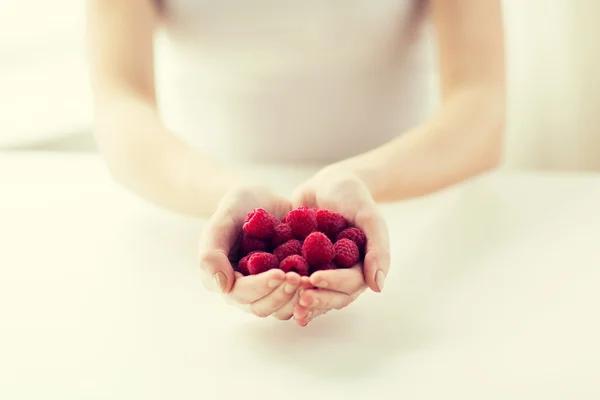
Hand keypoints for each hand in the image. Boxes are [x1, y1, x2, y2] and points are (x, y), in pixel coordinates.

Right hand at [198, 184, 303, 319]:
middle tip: (301, 277)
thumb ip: (212, 252)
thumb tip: (221, 287)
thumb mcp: (221, 222)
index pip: (242, 293)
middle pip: (263, 307)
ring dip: (297, 298)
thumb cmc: (236, 207)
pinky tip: (322, 282)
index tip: (280, 273)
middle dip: (282, 294)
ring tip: (312, 280)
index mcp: (225, 280)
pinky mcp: (287, 285)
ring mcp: (267, 290)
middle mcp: (245, 291)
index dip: (261, 287)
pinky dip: (310, 294)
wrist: (261, 198)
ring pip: (281, 309)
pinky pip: (298, 299)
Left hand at [292, 168, 389, 325]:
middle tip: (298, 298)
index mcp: (362, 267)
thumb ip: (378, 249)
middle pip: (332, 297)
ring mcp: (322, 272)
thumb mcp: (369, 217)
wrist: (327, 183)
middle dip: (317, 299)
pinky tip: (270, 291)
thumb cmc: (353, 196)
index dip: (334, 284)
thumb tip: (378, 287)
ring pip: (314, 295)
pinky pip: (295, 284)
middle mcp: (342, 275)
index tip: (315, 279)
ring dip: (301, 301)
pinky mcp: (302, 267)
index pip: (351, 284)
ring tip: (283, 299)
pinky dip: (285, 290)